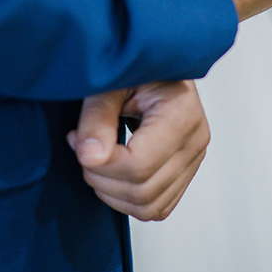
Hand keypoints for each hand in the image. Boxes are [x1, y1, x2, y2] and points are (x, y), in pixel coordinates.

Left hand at [68, 80, 209, 220]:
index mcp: (182, 114)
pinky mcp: (185, 172)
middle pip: (143, 191)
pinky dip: (128, 200)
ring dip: (112, 192)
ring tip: (97, 159)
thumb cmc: (138, 67)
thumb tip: (90, 156)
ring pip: (149, 207)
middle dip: (100, 178)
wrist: (158, 64)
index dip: (101, 163)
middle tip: (83, 147)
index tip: (77, 140)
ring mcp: (193, 160)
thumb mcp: (111, 83)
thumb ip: (98, 117)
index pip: (140, 164)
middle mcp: (195, 141)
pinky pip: (157, 207)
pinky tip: (113, 171)